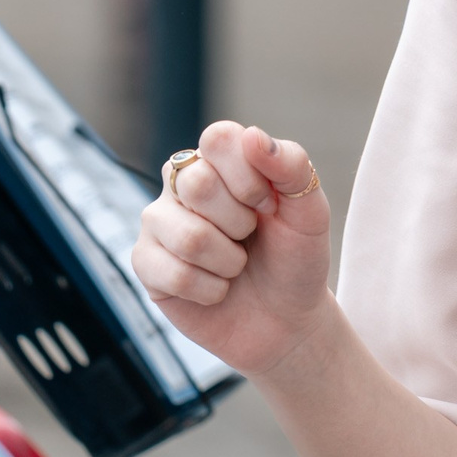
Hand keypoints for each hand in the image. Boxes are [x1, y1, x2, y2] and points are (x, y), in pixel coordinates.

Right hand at [132, 120, 332, 376]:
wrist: (286, 321)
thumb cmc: (295, 258)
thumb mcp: (310, 211)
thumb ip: (292, 166)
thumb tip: (251, 135)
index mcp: (220, 159)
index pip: (218, 138)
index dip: (248, 177)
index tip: (268, 204)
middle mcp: (182, 182)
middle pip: (197, 184)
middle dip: (240, 223)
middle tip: (249, 236)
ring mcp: (159, 221)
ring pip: (188, 236)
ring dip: (228, 263)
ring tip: (235, 266)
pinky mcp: (146, 264)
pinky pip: (175, 275)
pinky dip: (211, 291)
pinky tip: (217, 290)